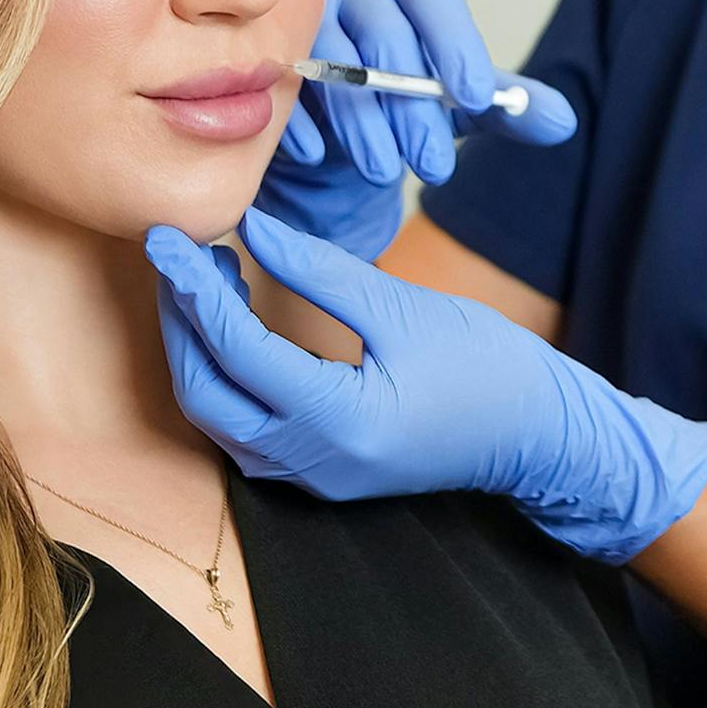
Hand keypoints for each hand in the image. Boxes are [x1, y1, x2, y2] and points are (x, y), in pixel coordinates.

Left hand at [148, 208, 706, 564]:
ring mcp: (316, 477)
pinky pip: (246, 431)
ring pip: (219, 419)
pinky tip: (233, 328)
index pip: (237, 350)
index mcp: (339, 421)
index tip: (167, 238)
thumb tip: (252, 231)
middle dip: (182, 323)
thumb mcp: (406, 307)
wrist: (539, 435)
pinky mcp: (323, 472)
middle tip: (177, 256)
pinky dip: (226, 379)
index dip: (194, 289)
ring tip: (203, 282)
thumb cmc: (488, 366)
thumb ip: (323, 272)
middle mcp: (315, 463)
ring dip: (199, 352)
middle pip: (208, 393)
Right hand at [258, 0, 575, 259]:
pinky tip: (320, 158)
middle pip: (385, 35)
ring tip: (384, 171)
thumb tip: (563, 122)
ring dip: (361, 120)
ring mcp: (300, 14)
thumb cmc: (405, 99)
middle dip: (412, 105)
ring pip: (332, 59)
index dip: (460, 50)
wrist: (331, 129)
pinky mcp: (261, 53)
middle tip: (435, 165)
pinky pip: (280, 84)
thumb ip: (511, 108)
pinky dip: (302, 122)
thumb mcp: (462, 104)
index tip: (480, 100)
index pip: (438, 5)